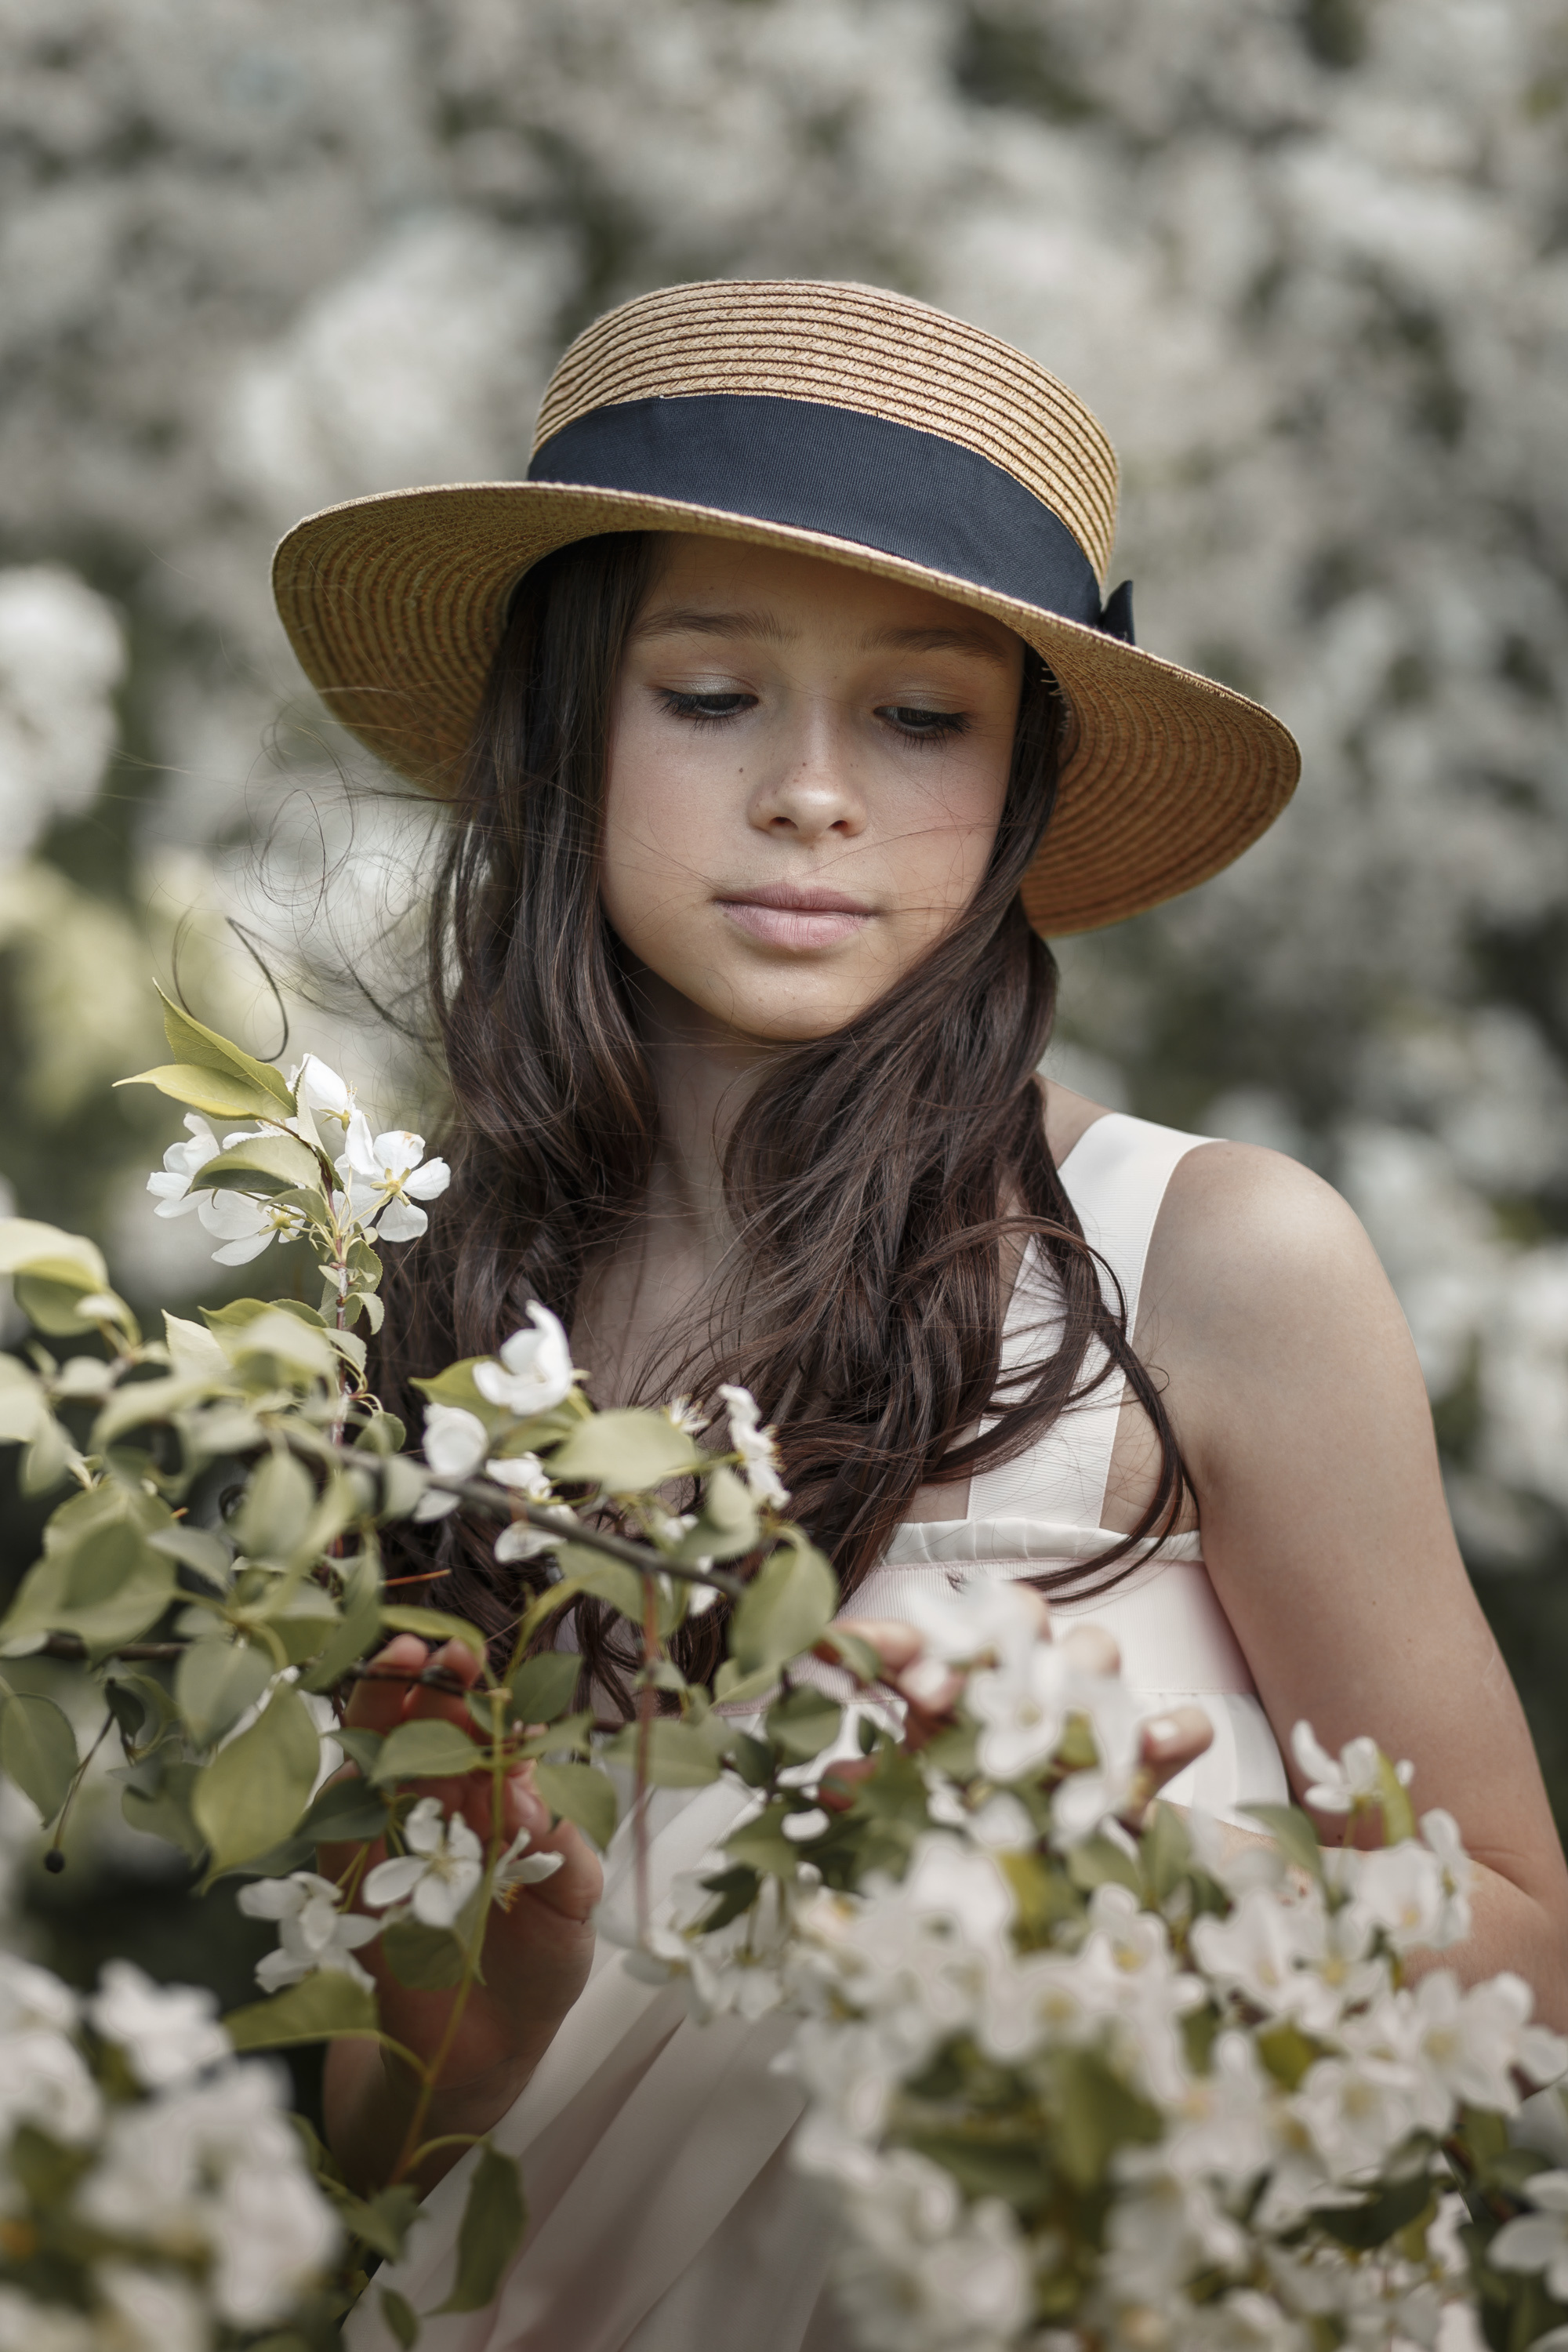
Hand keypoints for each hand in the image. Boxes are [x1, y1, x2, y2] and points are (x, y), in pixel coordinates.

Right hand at [319, 1634, 601, 2191]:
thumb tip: (526, 1783)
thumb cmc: (537, 1972)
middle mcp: (443, 1806)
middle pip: (426, 1727)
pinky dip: (346, 1791)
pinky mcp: (349, 1883)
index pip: (488, 1729)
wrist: (480, 2059)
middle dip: (427, 1684)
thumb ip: (562, 1849)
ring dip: (379, 1711)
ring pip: (376, 1757)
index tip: (479, 1666)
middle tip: (435, 1655)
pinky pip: (337, 1826)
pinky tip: (363, 1766)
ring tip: (397, 1673)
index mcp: (500, 1799)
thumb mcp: (573, 1911)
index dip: (481, 1694)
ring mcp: (392, 1839)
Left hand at [824, 1590, 1213, 1823]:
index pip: (931, 1631)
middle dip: (983, 1636)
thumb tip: (828, 1787)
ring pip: (1100, 1647)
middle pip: (1022, 1612)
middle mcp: (1034, 1679)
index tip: (853, 1657)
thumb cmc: (985, 1819)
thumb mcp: (923, 1803)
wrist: (1070, 1876)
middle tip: (938, 1691)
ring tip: (1041, 1712)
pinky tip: (1146, 1750)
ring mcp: (1098, 1711)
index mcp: (972, 1681)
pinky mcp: (1153, 1760)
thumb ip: (882, 1788)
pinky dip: (1171, 1733)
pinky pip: (1182, 1728)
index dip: (892, 1636)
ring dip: (1070, 1670)